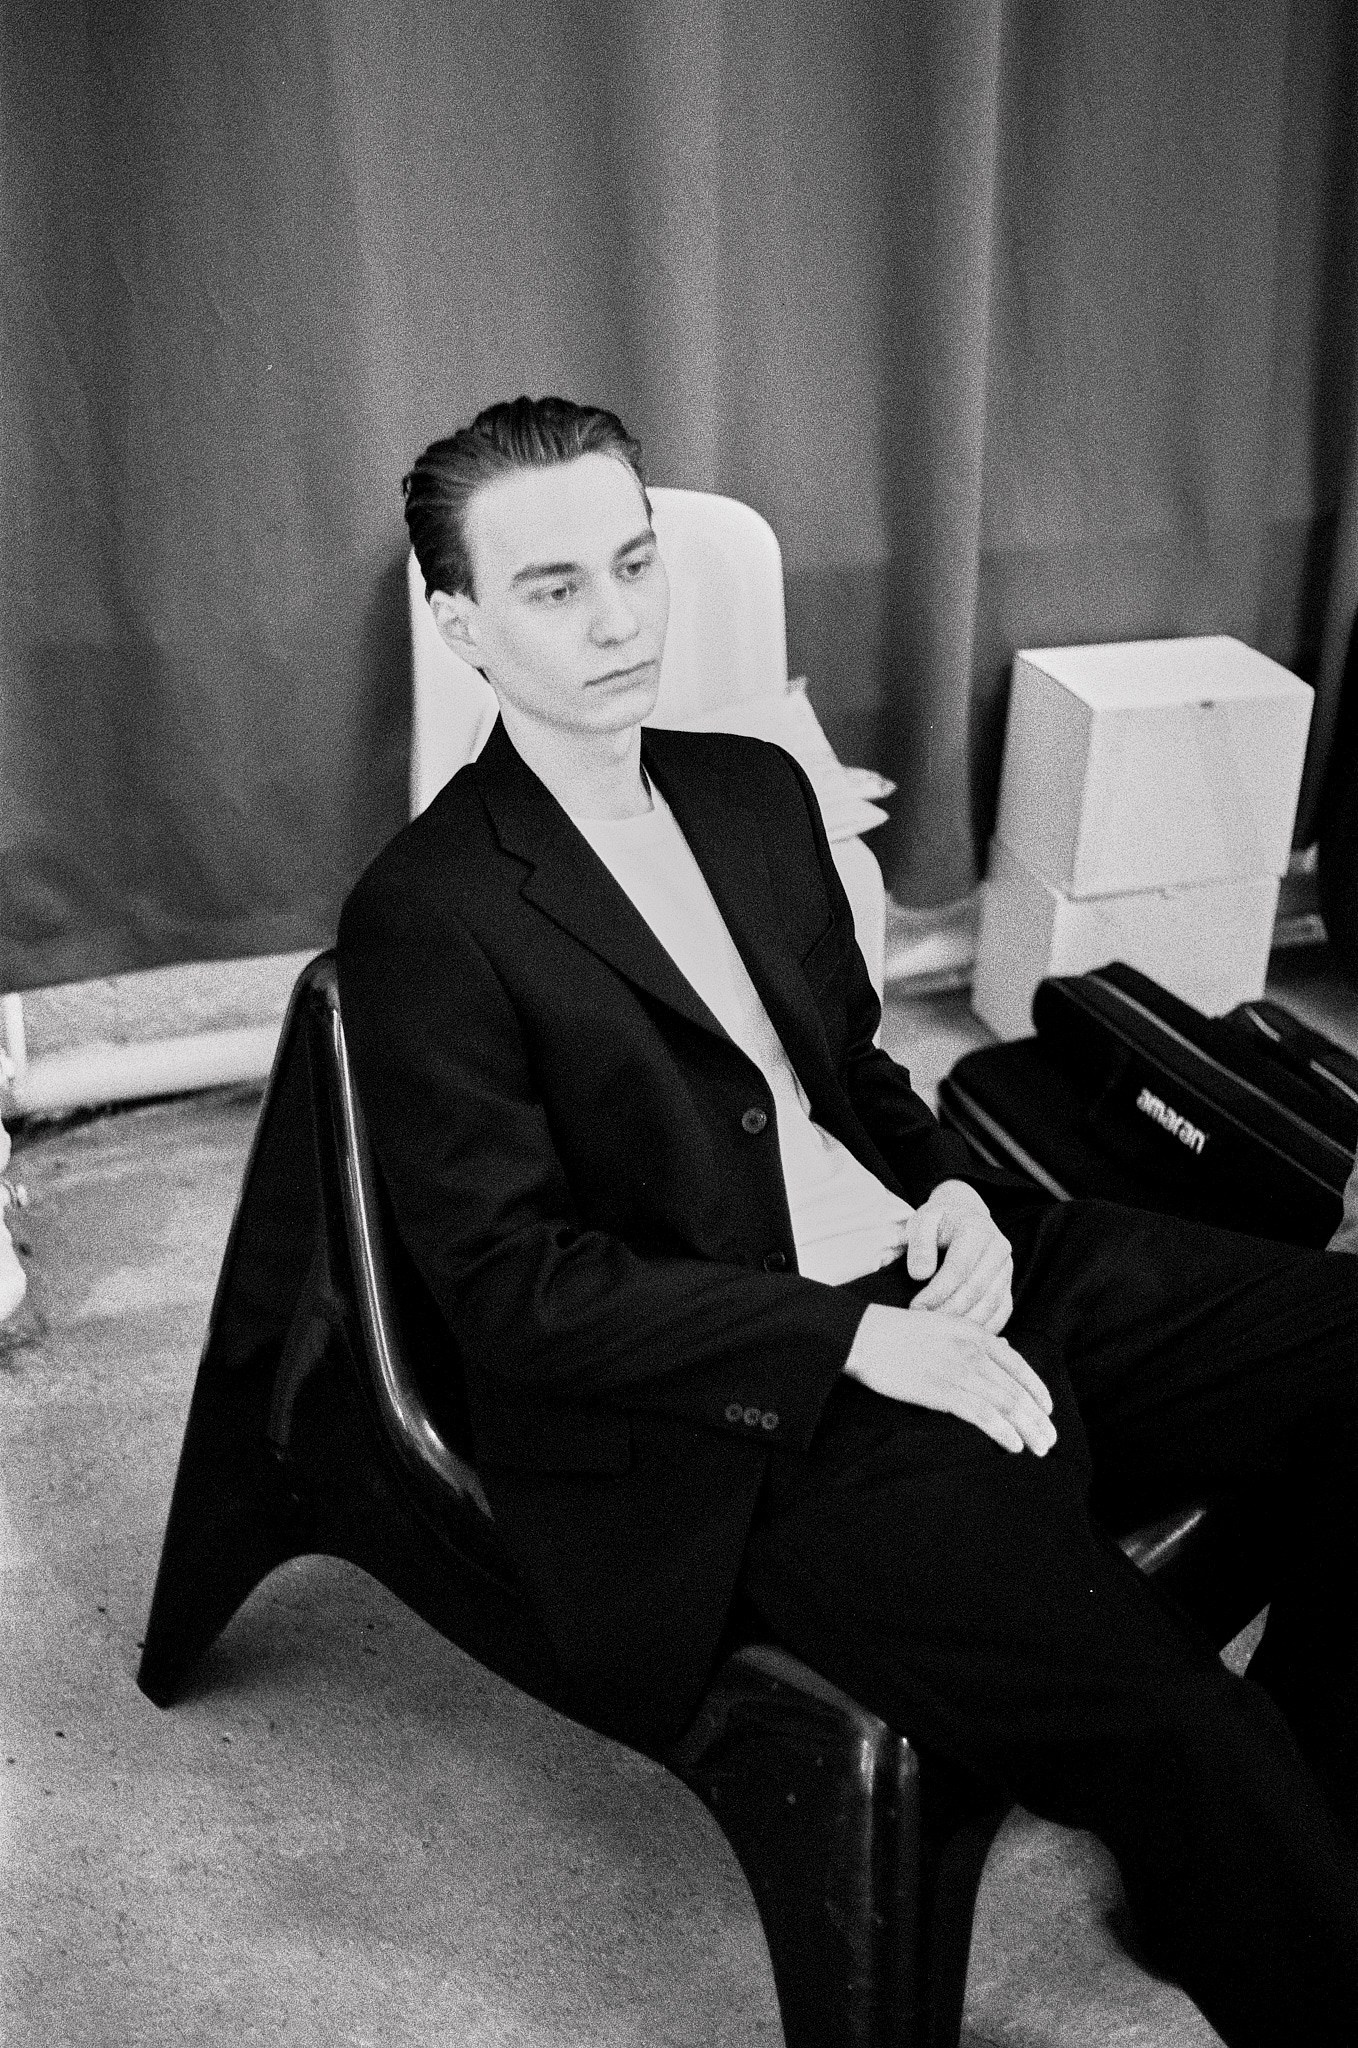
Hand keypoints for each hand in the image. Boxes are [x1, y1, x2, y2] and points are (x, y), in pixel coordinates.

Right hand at [843, 1302, 1055, 1454]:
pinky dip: (1002, 1431)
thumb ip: (976, 1338)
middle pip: (1017, 1390)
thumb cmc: (898, 1332)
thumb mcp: (944, 1325)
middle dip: (1038, 1418)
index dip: (1038, 1391)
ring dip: (1028, 1429)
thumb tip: (1005, 1348)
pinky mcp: (941, 1392)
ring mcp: (958, 1372)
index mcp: (975, 1334)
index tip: (1048, 1411)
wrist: (863, 1336)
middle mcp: (973, 1352)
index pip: (1019, 1366)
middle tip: (1050, 1440)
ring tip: (1039, 1448)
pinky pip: (982, 1415)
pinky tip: (1013, 1445)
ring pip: (1006, 1404)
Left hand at [904, 1180, 1012, 1332]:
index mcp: (976, 1230)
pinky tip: (960, 1334)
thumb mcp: (922, 1220)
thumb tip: (920, 1275)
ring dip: (965, 1323)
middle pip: (976, 1290)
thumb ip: (919, 1244)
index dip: (937, 1292)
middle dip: (948, 1311)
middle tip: (924, 1322)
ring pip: (991, 1304)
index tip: (916, 1307)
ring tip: (939, 1330)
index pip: (958, 1269)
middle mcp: (998, 1248)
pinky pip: (1002, 1311)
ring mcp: (1006, 1268)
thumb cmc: (938, 1221)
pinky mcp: (1008, 1284)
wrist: (964, 1215)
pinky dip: (984, 1327)